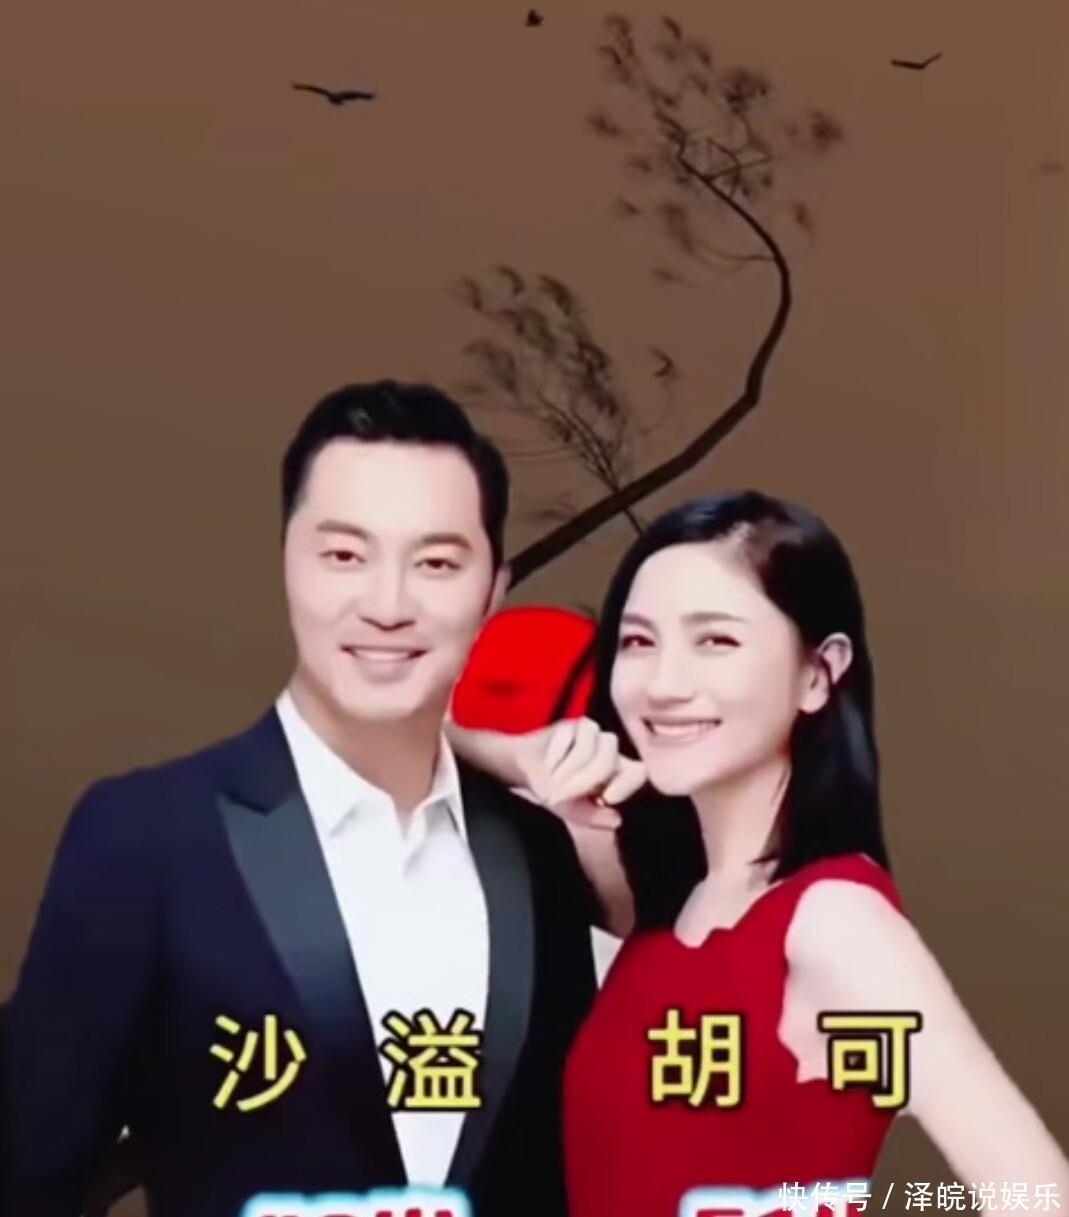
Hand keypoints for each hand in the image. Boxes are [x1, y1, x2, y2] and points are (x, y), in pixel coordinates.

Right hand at [512, 717, 645, 828]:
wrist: (524, 769)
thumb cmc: (555, 791)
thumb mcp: (573, 811)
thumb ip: (594, 817)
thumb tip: (616, 820)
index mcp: (618, 772)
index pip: (638, 772)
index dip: (626, 784)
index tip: (606, 799)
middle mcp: (610, 750)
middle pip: (608, 760)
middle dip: (582, 781)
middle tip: (559, 797)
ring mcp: (592, 734)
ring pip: (588, 748)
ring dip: (567, 769)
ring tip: (552, 782)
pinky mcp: (571, 724)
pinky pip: (568, 737)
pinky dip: (556, 756)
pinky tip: (547, 765)